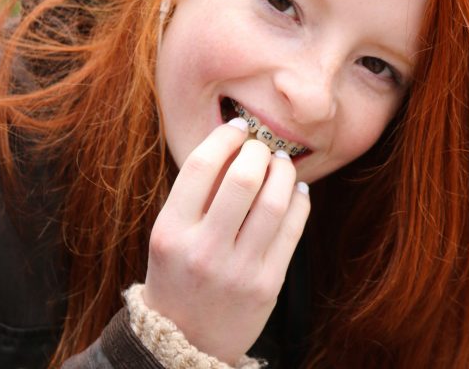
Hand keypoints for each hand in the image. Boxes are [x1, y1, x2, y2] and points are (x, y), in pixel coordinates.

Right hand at [143, 118, 310, 364]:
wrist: (186, 340)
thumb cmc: (178, 276)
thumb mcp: (169, 235)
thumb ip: (195, 195)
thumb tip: (237, 146)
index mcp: (170, 232)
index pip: (201, 166)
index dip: (225, 137)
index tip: (238, 129)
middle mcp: (203, 249)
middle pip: (243, 178)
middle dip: (259, 151)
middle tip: (262, 148)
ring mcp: (238, 270)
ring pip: (274, 201)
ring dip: (283, 172)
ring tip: (281, 164)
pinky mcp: (267, 284)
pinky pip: (292, 229)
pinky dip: (299, 200)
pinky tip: (296, 190)